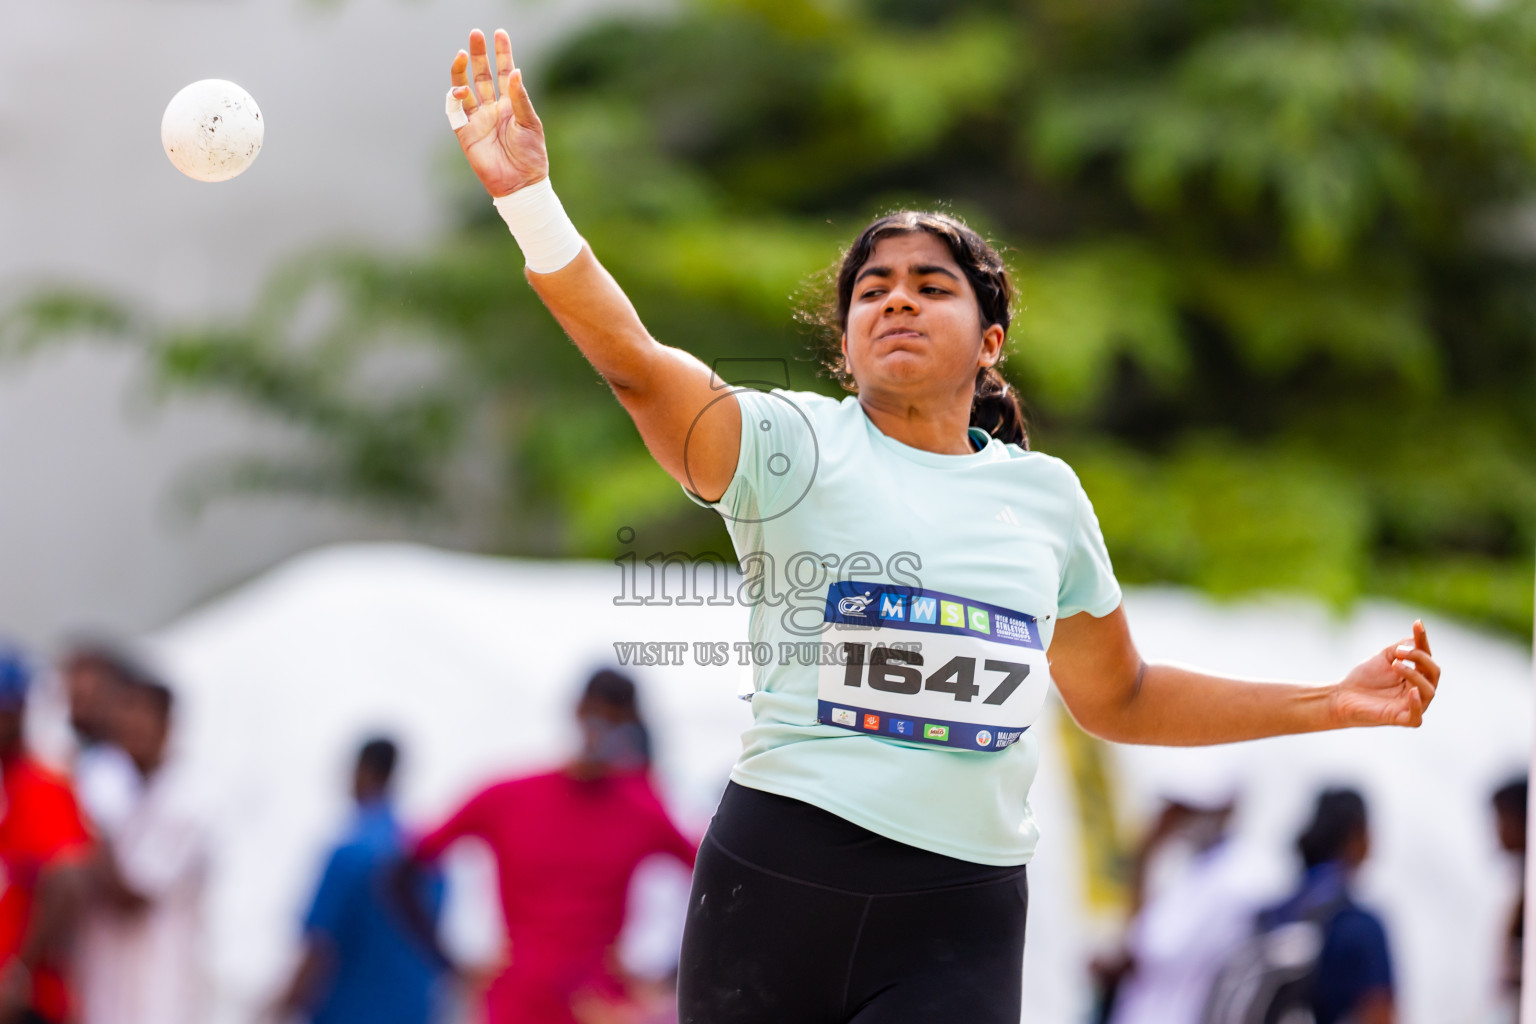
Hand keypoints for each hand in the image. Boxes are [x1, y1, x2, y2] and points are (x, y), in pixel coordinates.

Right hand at [449, 28, 548, 197]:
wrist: (521, 184)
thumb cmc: (531, 155)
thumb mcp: (530, 123)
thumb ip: (520, 98)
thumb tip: (515, 71)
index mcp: (510, 104)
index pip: (504, 72)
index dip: (502, 53)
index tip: (500, 33)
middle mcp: (492, 108)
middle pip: (482, 74)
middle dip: (478, 54)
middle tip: (475, 34)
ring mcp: (478, 119)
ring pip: (465, 88)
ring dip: (461, 70)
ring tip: (461, 52)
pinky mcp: (466, 133)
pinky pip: (455, 111)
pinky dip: (455, 97)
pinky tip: (461, 87)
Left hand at [1331, 620, 1439, 727]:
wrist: (1343, 695)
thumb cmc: (1365, 677)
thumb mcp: (1384, 657)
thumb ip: (1401, 648)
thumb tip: (1416, 640)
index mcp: (1417, 674)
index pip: (1427, 656)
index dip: (1423, 640)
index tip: (1417, 623)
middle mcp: (1419, 690)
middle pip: (1433, 673)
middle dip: (1419, 658)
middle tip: (1398, 652)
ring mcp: (1411, 705)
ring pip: (1428, 691)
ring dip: (1414, 675)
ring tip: (1396, 665)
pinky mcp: (1401, 719)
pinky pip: (1417, 717)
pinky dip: (1417, 704)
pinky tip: (1411, 691)